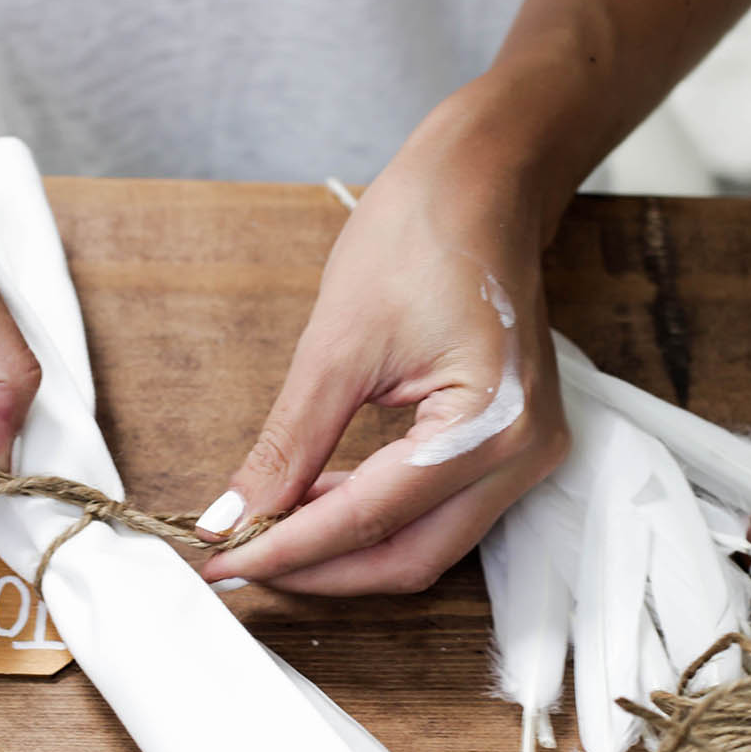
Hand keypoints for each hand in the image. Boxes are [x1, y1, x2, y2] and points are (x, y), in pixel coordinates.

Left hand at [198, 91, 568, 594]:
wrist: (483, 183)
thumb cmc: (421, 235)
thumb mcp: (336, 344)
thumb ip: (287, 445)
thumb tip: (233, 516)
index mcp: (490, 425)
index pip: (371, 519)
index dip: (289, 549)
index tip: (222, 562)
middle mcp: (524, 455)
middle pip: (408, 558)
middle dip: (319, 568)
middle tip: (239, 561)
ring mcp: (528, 456)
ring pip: (426, 546)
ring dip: (345, 549)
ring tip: (268, 530)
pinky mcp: (514, 448)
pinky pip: (439, 513)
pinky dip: (376, 519)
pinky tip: (317, 502)